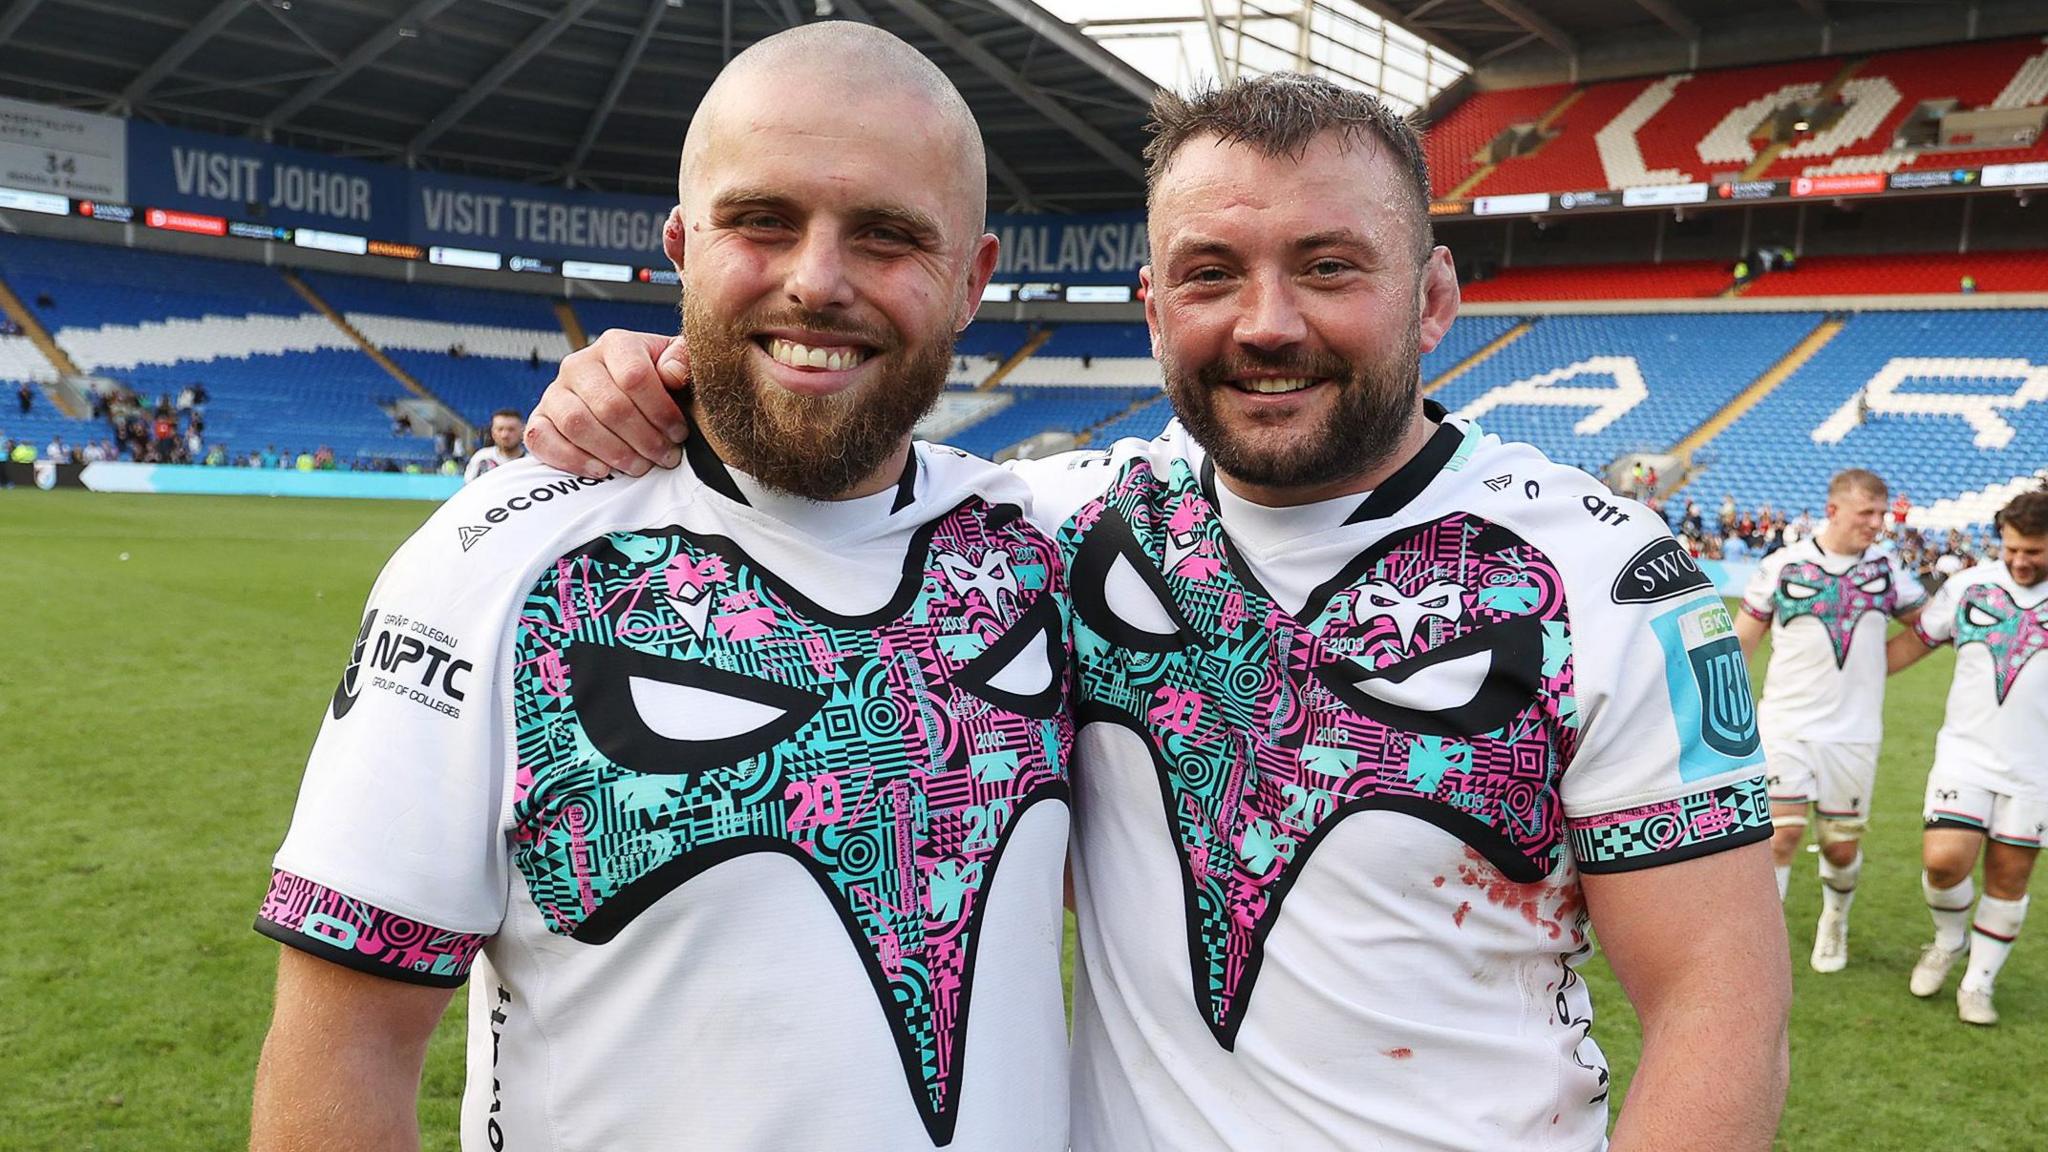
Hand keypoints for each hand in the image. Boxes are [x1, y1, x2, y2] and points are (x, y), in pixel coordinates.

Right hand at [525, 329, 690, 477]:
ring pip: (577, 423)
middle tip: (664, 457)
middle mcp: (579, 364)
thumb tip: (671, 373)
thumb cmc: (659, 382)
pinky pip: (541, 438)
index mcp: (615, 344)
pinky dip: (571, 459)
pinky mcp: (539, 418)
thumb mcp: (679, 364)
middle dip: (644, 438)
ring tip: (640, 466)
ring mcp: (555, 391)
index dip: (661, 411)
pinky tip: (602, 470)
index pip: (635, 376)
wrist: (629, 395)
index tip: (679, 433)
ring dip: (614, 452)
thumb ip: (684, 360)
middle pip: (609, 405)